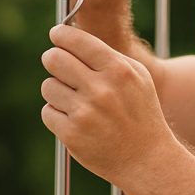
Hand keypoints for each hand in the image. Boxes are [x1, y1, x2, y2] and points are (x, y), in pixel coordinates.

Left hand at [40, 24, 182, 186]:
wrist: (146, 159)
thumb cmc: (141, 113)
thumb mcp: (137, 78)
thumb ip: (108, 56)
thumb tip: (72, 38)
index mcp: (118, 71)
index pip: (77, 41)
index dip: (61, 35)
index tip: (57, 35)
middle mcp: (101, 90)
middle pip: (54, 59)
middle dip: (53, 58)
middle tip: (57, 63)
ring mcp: (84, 113)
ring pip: (48, 86)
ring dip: (56, 90)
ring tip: (76, 100)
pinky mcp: (71, 134)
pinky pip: (48, 112)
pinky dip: (57, 114)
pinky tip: (76, 120)